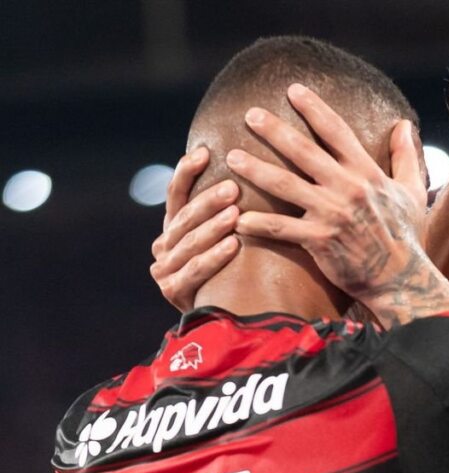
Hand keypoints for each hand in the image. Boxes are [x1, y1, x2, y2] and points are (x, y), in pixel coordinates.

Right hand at [150, 147, 239, 311]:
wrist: (227, 314)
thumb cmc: (237, 265)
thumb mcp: (231, 232)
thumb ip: (231, 206)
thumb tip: (255, 163)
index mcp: (174, 225)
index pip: (177, 193)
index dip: (187, 172)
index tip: (204, 152)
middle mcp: (164, 244)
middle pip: (184, 217)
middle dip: (208, 201)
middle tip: (232, 187)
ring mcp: (164, 268)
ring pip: (189, 243)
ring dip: (212, 227)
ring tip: (235, 215)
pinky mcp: (172, 291)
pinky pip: (195, 271)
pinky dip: (213, 257)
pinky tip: (233, 245)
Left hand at [229, 83, 428, 301]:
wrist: (401, 279)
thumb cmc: (406, 236)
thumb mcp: (412, 191)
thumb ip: (405, 155)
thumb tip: (404, 123)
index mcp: (367, 173)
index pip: (337, 132)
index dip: (314, 108)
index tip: (293, 90)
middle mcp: (347, 188)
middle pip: (303, 151)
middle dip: (274, 130)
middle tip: (250, 114)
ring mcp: (332, 214)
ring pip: (285, 185)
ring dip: (256, 169)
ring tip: (233, 158)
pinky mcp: (320, 241)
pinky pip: (281, 228)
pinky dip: (257, 223)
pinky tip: (237, 218)